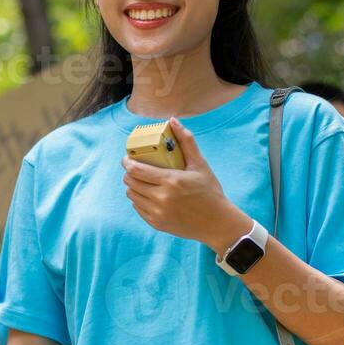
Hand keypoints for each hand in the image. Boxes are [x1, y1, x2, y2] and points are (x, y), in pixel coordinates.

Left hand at [122, 117, 247, 248]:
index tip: (127, 158)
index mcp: (171, 181)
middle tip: (133, 167)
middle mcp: (161, 198)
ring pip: (132, 195)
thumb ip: (186, 142)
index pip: (137, 170)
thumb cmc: (210, 192)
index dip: (127, 162)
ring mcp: (157, 213)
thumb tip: (173, 121)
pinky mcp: (156, 223)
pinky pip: (138, 208)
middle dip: (128, 173)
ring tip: (139, 180)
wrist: (216, 223)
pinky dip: (138, 199)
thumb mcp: (200, 165)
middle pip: (131, 182)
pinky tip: (146, 194)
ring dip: (132, 186)